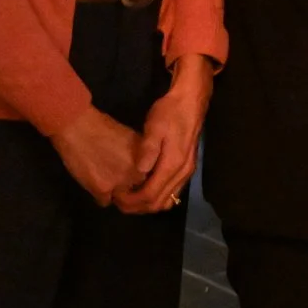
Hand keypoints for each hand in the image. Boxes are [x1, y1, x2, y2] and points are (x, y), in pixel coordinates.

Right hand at [50, 106, 147, 206]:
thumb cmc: (105, 129)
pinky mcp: (102, 189)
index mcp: (147, 161)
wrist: (79, 127)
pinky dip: (100, 196)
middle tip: (118, 181)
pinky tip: (96, 183)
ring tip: (106, 181)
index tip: (135, 179)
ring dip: (115, 194)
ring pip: (122, 200)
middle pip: (138, 193)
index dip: (142, 181)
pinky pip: (104, 202)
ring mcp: (121, 183)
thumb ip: (142, 158)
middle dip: (130, 190)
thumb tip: (146, 170)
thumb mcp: (133, 140)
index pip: (151, 183)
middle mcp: (137, 174)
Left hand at [118, 54, 212, 213]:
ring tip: (130, 197)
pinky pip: (173, 191)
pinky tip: (145, 188)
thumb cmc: (170, 112)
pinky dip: (158, 196)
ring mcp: (187, 172)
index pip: (151, 194)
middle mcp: (183, 173)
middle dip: (138, 207)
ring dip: (148, 204)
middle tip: (119, 202)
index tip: (116, 197)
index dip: (132, 200)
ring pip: (168, 200)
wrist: (191, 101)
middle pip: (160, 203)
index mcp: (173, 164)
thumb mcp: (155, 127)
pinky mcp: (188, 168)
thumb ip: (148, 150)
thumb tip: (140, 172)